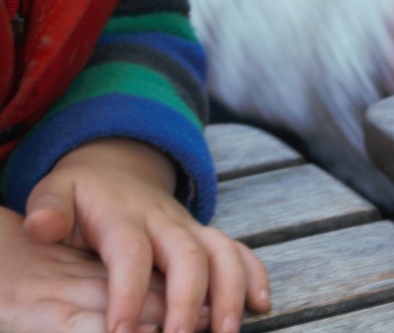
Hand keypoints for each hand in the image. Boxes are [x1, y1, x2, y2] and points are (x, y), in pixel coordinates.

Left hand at [23, 138, 270, 332]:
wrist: (118, 167)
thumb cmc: (81, 192)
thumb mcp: (55, 192)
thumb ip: (48, 209)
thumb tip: (42, 228)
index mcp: (125, 217)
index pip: (131, 254)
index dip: (128, 293)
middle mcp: (166, 222)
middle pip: (188, 256)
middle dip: (190, 300)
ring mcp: (190, 229)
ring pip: (222, 253)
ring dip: (230, 291)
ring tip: (228, 332)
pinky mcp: (206, 237)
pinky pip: (240, 251)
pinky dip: (255, 275)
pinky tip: (261, 305)